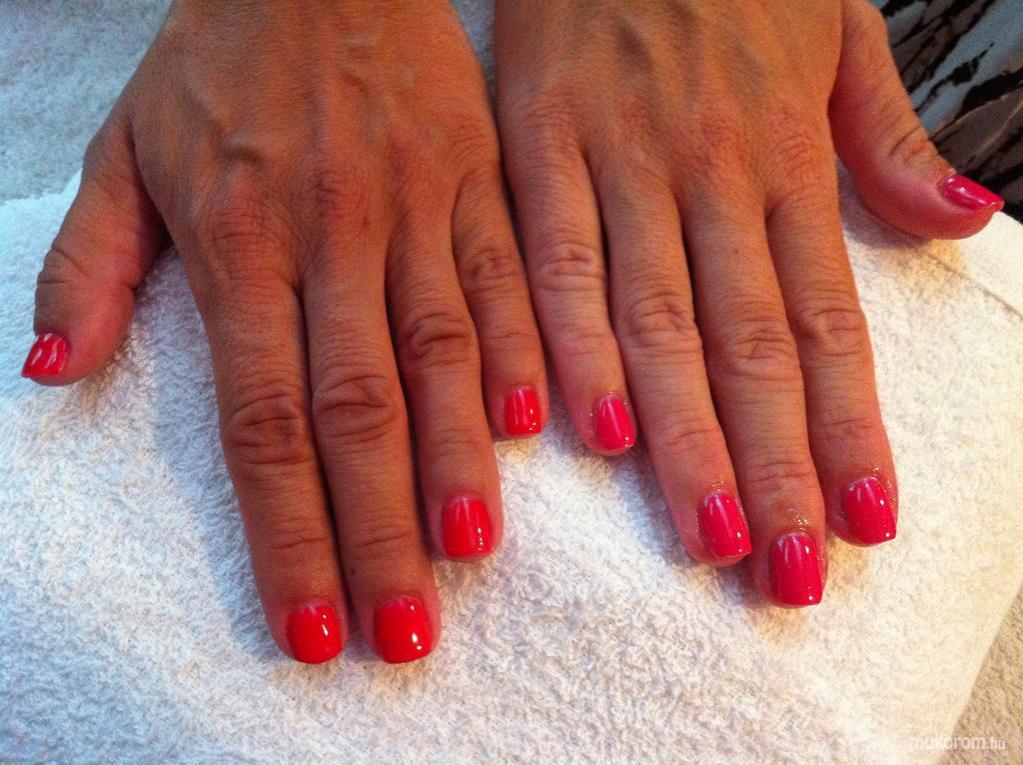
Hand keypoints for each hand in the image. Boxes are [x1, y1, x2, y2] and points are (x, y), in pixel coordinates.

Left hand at [24, 0, 546, 661]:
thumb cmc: (218, 63)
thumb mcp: (124, 150)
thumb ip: (88, 265)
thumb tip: (51, 373)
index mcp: (240, 244)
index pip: (263, 423)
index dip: (287, 533)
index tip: (311, 623)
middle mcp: (333, 239)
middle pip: (358, 412)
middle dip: (378, 533)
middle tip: (400, 634)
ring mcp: (416, 209)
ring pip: (442, 355)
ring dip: (456, 463)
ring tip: (467, 555)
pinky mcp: (478, 182)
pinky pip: (508, 276)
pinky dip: (523, 350)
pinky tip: (532, 426)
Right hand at [494, 0, 1001, 604]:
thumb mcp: (839, 30)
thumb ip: (889, 142)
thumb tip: (963, 229)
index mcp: (783, 154)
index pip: (828, 321)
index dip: (850, 427)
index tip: (864, 522)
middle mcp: (711, 174)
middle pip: (751, 345)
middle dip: (775, 465)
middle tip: (790, 572)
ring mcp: (622, 163)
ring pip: (661, 322)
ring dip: (689, 438)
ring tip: (713, 537)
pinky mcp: (537, 147)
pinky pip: (555, 260)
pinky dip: (572, 344)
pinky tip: (593, 430)